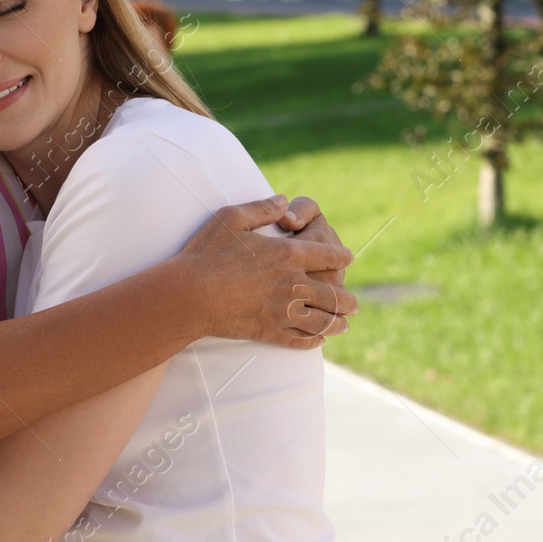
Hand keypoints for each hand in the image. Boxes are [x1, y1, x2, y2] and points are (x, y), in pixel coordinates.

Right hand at [178, 193, 357, 349]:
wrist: (187, 295)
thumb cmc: (206, 252)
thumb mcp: (231, 218)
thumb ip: (262, 208)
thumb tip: (283, 201)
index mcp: (288, 255)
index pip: (327, 255)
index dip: (341, 256)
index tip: (349, 257)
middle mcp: (292, 285)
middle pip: (333, 293)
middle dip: (348, 299)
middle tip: (355, 303)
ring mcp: (282, 311)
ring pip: (323, 321)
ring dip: (338, 322)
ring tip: (345, 322)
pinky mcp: (270, 332)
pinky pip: (301, 339)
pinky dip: (314, 340)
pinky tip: (319, 339)